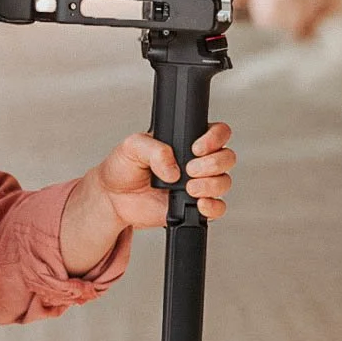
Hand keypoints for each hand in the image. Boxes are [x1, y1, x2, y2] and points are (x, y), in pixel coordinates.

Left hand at [93, 121, 236, 231]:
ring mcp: (198, 184)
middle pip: (227, 157)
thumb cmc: (124, 167)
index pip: (218, 133)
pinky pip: (218, 208)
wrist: (114, 198)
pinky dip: (213, 207)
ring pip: (224, 182)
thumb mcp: (132, 147)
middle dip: (213, 163)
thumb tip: (173, 168)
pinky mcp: (194, 207)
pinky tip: (198, 204)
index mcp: (186, 141)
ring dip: (210, 185)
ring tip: (188, 187)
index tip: (196, 148)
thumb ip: (154, 150)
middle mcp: (197, 162)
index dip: (215, 138)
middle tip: (190, 169)